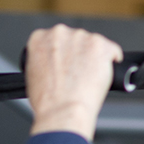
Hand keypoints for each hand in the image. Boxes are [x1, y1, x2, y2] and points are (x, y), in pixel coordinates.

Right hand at [24, 25, 122, 141]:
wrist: (63, 110)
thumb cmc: (47, 100)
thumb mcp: (32, 75)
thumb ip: (43, 60)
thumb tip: (55, 62)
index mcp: (39, 38)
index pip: (54, 39)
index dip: (61, 54)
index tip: (64, 64)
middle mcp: (60, 33)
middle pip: (75, 40)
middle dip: (78, 54)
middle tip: (76, 74)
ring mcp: (82, 38)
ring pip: (94, 45)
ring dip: (94, 58)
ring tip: (87, 79)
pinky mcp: (101, 45)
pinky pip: (112, 50)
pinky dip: (110, 61)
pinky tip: (102, 74)